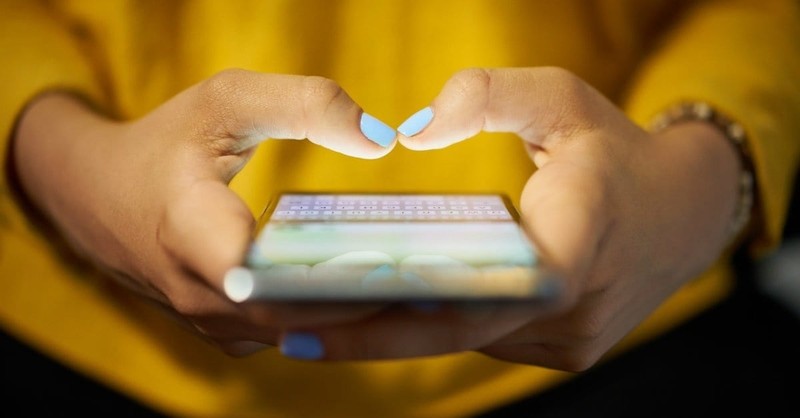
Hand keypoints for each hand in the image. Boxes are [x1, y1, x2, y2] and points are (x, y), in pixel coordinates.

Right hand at [12, 69, 396, 355]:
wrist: (96, 195)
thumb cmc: (165, 143)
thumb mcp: (227, 101)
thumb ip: (305, 104)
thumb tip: (381, 138)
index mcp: (190, 231)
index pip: (268, 278)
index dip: (335, 280)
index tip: (399, 268)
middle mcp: (199, 294)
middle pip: (298, 315)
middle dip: (369, 303)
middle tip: (442, 282)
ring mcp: (211, 322)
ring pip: (298, 333)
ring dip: (357, 316)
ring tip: (424, 291)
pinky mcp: (224, 331)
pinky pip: (288, 334)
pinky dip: (332, 319)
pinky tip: (379, 294)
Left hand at [275, 67, 741, 370]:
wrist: (684, 214)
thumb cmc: (614, 151)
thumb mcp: (561, 98)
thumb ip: (488, 95)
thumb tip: (411, 130)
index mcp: (578, 238)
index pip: (485, 290)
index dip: (400, 312)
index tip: (323, 317)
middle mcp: (573, 308)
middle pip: (456, 330)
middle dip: (370, 334)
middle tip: (286, 330)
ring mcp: (570, 340)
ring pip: (466, 341)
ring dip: (397, 333)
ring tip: (316, 321)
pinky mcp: (563, 351)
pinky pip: (485, 339)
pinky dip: (434, 328)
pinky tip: (382, 312)